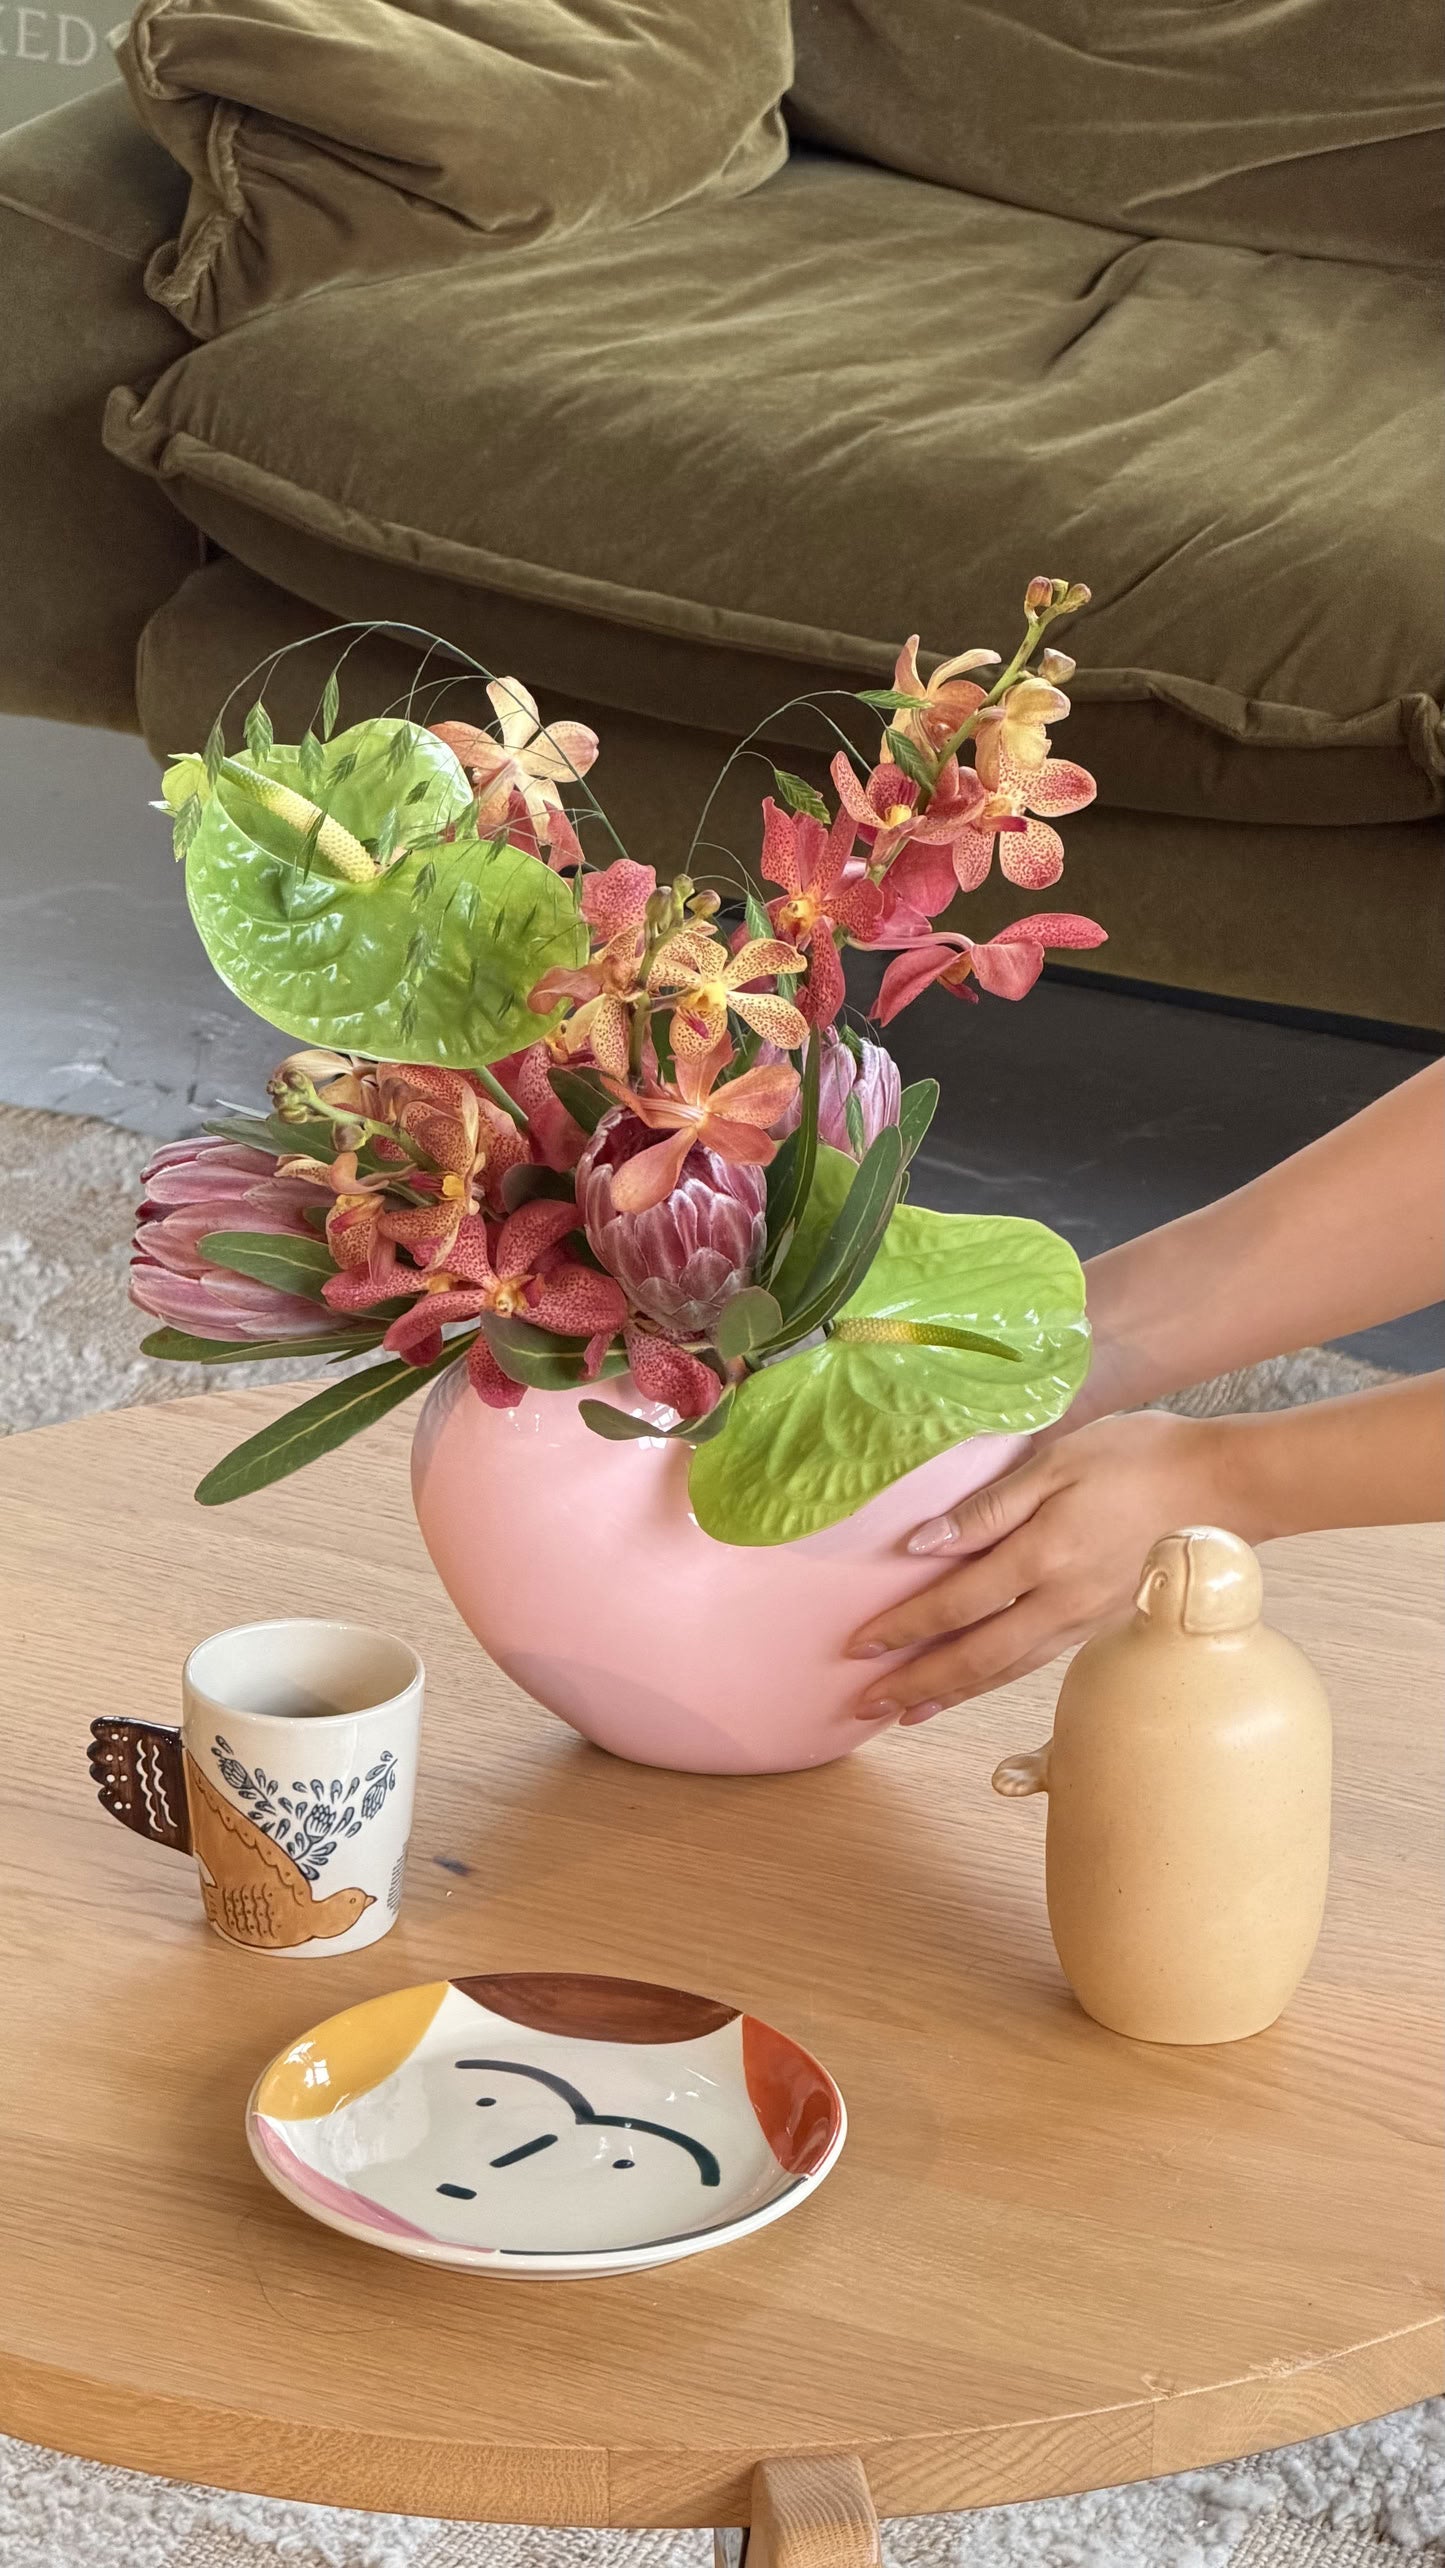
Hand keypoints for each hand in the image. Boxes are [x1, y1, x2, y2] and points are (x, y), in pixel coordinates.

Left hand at [847, 1410, 1230, 1723]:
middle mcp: (1060, 1602)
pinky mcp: (1102, 1621)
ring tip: (907, 1712)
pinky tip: (975, 1683)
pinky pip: (1035, 1660)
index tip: (860, 1644)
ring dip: (952, 1693)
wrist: (1225, 1485)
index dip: (904, 1626)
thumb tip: (924, 1544)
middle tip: (864, 1705)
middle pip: (974, 1658)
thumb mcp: (1057, 1460)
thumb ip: (989, 1506)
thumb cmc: (1139, 1457)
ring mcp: (1085, 1618)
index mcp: (1042, 1556)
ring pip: (1005, 1669)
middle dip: (916, 1683)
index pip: (957, 1603)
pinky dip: (993, 1679)